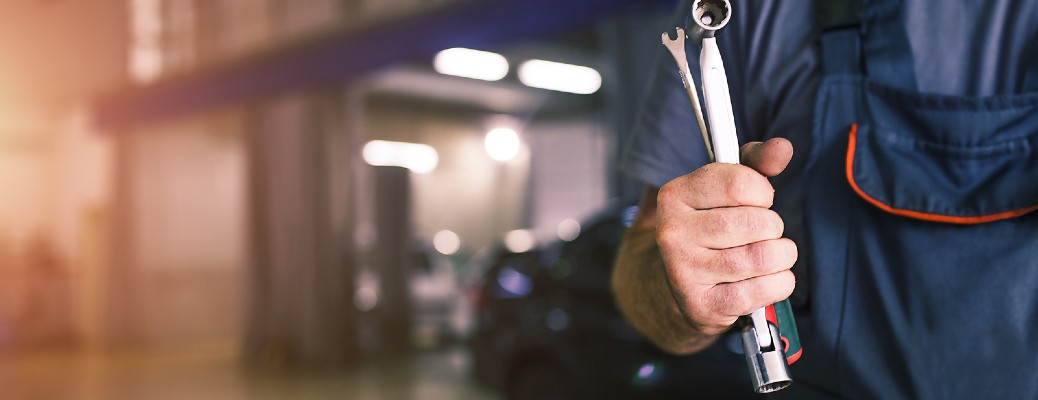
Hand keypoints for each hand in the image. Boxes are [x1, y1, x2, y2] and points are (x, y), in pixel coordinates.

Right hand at [655, 137, 796, 336]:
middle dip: (773, 227)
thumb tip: (783, 147)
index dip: (763, 192)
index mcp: (674, 194)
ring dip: (781, 256)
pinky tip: (768, 279)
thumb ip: (754, 164)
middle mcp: (673, 232)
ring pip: (763, 256)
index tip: (758, 201)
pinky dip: (779, 284)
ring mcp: (684, 271)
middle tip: (762, 233)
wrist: (677, 287)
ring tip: (771, 255)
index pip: (740, 184)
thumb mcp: (723, 190)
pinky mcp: (702, 305)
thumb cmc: (710, 230)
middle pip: (756, 222)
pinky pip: (763, 290)